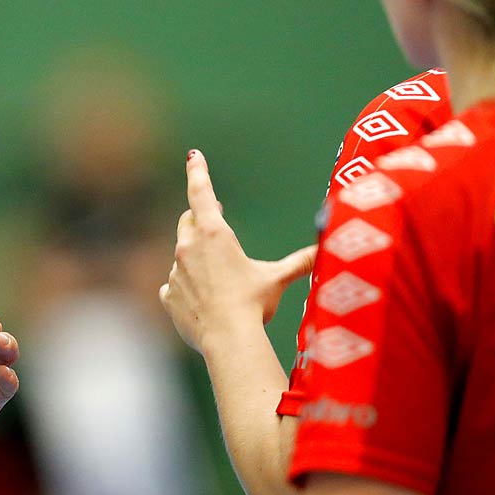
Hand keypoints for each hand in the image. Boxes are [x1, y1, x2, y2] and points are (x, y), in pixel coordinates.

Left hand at [161, 150, 314, 353]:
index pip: (201, 192)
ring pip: (182, 256)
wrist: (227, 339)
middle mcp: (188, 247)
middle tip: (214, 214)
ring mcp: (175, 272)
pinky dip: (185, 287)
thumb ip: (299, 263)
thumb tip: (327, 249)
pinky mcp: (168, 295)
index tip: (193, 155)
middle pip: (188, 222)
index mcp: (214, 234)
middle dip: (200, 216)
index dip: (197, 171)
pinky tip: (199, 299)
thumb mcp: (277, 279)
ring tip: (217, 276)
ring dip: (195, 258)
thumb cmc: (253, 304)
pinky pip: (173, 285)